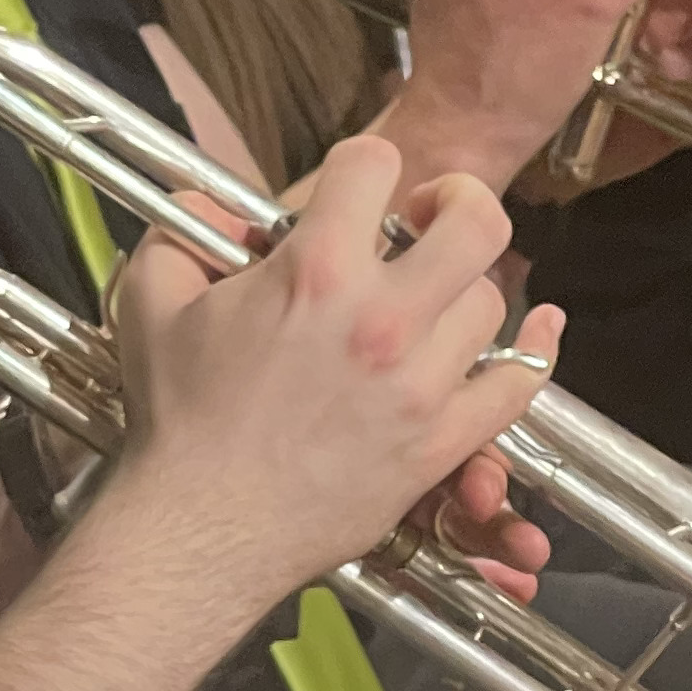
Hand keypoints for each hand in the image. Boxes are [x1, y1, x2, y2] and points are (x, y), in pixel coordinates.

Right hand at [103, 134, 552, 609]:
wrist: (200, 525)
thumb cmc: (178, 419)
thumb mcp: (152, 300)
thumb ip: (181, 229)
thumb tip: (212, 205)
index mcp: (315, 271)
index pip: (375, 165)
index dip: (366, 165)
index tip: (357, 187)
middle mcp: (382, 319)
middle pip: (476, 222)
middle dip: (460, 200)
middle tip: (432, 217)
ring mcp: (421, 383)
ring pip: (492, 300)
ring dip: (465, 285)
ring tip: (433, 294)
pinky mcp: (440, 442)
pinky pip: (519, 384)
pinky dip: (537, 349)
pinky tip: (538, 327)